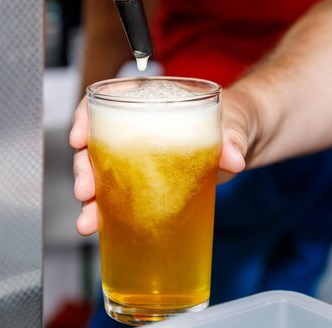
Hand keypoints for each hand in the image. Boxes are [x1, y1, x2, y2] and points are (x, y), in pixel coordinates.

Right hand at [69, 87, 253, 235]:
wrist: (252, 138)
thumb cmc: (238, 115)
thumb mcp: (237, 118)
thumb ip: (234, 136)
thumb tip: (233, 158)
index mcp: (154, 102)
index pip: (107, 101)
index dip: (85, 118)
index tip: (79, 139)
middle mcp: (142, 129)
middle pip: (99, 144)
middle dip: (84, 169)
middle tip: (85, 190)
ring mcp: (145, 158)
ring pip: (105, 175)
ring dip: (92, 199)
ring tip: (89, 221)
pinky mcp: (154, 183)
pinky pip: (125, 196)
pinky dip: (111, 214)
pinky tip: (104, 229)